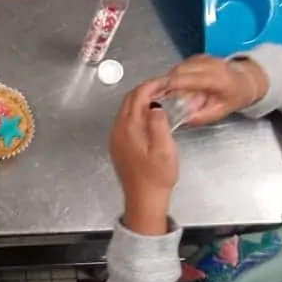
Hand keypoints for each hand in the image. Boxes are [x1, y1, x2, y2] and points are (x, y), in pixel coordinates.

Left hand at [109, 78, 177, 234]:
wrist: (144, 199)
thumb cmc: (156, 178)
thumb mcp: (164, 149)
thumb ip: (159, 124)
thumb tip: (155, 106)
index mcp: (129, 128)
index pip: (137, 96)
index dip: (152, 85)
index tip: (165, 82)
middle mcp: (118, 131)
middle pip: (129, 100)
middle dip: (146, 89)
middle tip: (163, 87)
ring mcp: (116, 138)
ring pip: (126, 109)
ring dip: (141, 100)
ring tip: (160, 99)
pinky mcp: (118, 145)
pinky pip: (126, 120)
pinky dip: (137, 112)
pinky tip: (150, 116)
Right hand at [164, 54, 267, 125]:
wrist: (247, 81)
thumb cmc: (234, 97)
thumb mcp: (220, 112)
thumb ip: (201, 116)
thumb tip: (182, 118)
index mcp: (216, 79)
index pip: (188, 79)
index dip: (170, 85)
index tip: (156, 94)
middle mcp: (210, 65)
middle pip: (180, 70)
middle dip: (165, 82)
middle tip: (156, 95)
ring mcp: (205, 58)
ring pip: (179, 66)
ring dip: (170, 78)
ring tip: (164, 92)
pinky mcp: (200, 57)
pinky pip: (183, 64)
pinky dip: (176, 74)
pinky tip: (175, 84)